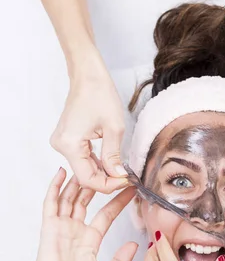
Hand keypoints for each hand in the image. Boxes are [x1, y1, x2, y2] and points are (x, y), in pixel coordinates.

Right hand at [30, 168, 137, 260]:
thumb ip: (121, 260)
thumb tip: (136, 245)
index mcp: (89, 241)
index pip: (106, 215)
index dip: (118, 201)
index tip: (131, 189)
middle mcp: (75, 231)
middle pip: (87, 202)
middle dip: (98, 186)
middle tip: (109, 169)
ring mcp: (62, 228)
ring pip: (70, 198)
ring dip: (78, 182)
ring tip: (89, 164)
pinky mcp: (49, 227)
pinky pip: (51, 203)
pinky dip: (55, 187)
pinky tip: (62, 173)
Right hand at [50, 51, 127, 192]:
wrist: (88, 76)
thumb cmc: (100, 94)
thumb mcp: (114, 128)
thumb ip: (114, 156)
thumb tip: (119, 177)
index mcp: (69, 144)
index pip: (87, 179)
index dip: (107, 185)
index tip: (125, 181)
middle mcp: (61, 146)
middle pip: (84, 175)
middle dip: (106, 179)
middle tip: (126, 178)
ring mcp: (62, 143)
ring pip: (83, 168)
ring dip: (102, 172)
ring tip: (121, 171)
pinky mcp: (67, 139)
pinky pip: (81, 158)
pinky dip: (96, 163)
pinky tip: (110, 163)